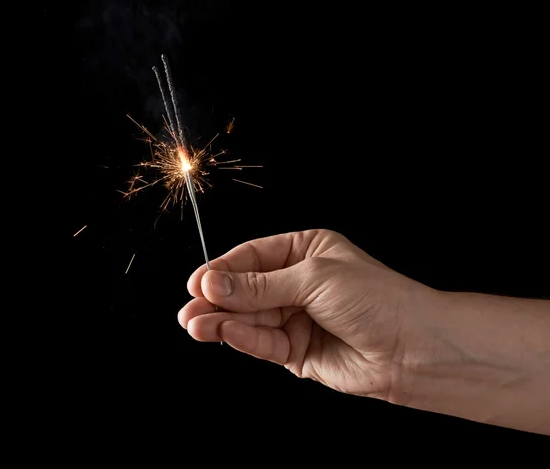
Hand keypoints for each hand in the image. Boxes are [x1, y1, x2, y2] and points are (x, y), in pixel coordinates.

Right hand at [178, 229, 429, 400]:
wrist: (412, 348)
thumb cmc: (375, 299)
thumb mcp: (313, 279)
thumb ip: (261, 286)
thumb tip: (214, 283)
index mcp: (305, 251)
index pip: (253, 257)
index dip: (223, 269)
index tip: (198, 281)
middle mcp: (298, 283)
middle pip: (247, 289)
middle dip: (218, 299)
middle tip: (190, 309)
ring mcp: (296, 317)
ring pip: (250, 318)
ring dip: (223, 322)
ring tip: (197, 325)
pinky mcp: (296, 351)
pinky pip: (263, 342)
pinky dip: (244, 338)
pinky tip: (225, 333)